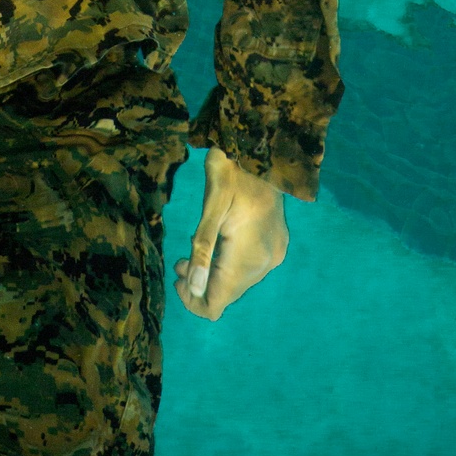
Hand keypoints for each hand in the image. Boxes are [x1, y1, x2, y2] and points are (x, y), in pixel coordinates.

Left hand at [174, 146, 287, 320]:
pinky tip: (219, 243)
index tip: (177, 278)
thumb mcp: (210, 207)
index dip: (192, 300)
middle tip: (180, 261)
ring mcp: (275, 255)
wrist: (263, 152)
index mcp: (247, 256)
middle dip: (200, 284)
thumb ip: (202, 249)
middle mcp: (265, 263)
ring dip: (214, 274)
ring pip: (238, 283)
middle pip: (227, 294)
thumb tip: (193, 288)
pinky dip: (230, 264)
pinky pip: (250, 268)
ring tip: (192, 251)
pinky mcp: (278, 246)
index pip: (217, 303)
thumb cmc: (230, 174)